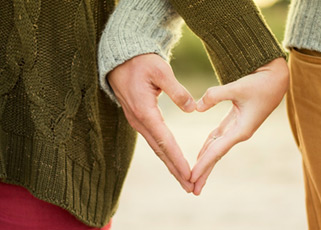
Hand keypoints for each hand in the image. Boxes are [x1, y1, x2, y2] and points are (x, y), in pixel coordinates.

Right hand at [107, 54, 196, 192]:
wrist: (120, 58)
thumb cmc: (141, 62)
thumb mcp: (160, 70)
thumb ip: (177, 90)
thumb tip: (192, 109)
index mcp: (145, 111)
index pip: (165, 141)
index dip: (178, 159)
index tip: (189, 174)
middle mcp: (139, 121)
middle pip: (160, 151)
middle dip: (175, 170)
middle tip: (190, 187)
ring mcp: (137, 121)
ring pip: (156, 148)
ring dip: (170, 164)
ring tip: (184, 180)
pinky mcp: (139, 118)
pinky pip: (154, 140)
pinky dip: (164, 153)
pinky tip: (172, 160)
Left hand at [191, 57, 288, 194]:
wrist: (277, 79)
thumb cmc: (261, 83)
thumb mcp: (238, 87)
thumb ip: (215, 96)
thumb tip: (196, 108)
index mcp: (241, 130)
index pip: (217, 151)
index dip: (203, 165)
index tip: (191, 178)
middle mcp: (239, 133)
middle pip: (216, 156)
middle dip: (204, 172)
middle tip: (191, 189)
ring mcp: (237, 129)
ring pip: (216, 148)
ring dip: (205, 162)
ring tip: (194, 177)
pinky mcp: (235, 121)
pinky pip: (218, 138)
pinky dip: (208, 146)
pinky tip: (201, 154)